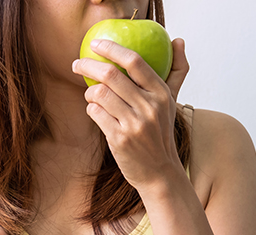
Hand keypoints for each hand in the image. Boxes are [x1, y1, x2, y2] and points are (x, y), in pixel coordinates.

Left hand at [72, 37, 189, 191]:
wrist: (160, 172)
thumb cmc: (161, 133)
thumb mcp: (171, 102)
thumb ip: (176, 71)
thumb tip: (178, 40)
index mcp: (161, 93)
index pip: (135, 61)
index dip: (112, 48)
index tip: (96, 44)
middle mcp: (149, 107)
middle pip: (111, 75)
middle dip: (88, 66)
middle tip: (77, 64)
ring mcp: (134, 124)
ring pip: (99, 94)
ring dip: (89, 92)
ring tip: (91, 95)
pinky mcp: (119, 139)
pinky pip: (95, 113)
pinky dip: (91, 109)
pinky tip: (95, 111)